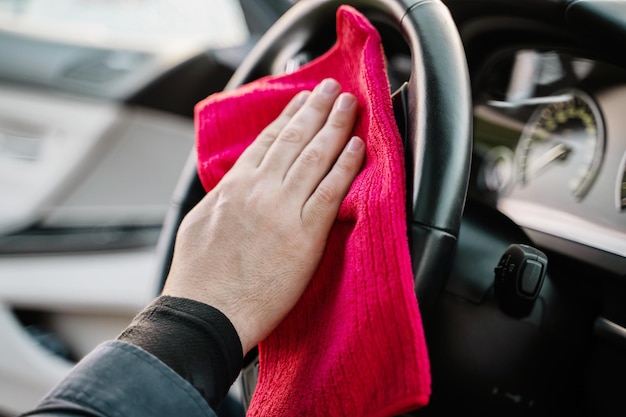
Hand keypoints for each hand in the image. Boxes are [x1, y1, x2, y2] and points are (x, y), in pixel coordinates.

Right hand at [162, 78, 364, 353]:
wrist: (207, 314)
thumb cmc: (199, 276)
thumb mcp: (199, 223)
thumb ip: (222, 197)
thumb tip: (234, 182)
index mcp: (234, 186)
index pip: (267, 140)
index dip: (289, 115)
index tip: (302, 99)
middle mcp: (260, 190)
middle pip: (295, 139)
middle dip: (316, 109)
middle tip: (333, 89)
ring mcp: (284, 210)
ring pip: (315, 157)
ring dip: (335, 126)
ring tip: (350, 105)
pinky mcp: (305, 236)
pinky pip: (331, 192)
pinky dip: (346, 166)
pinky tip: (357, 147)